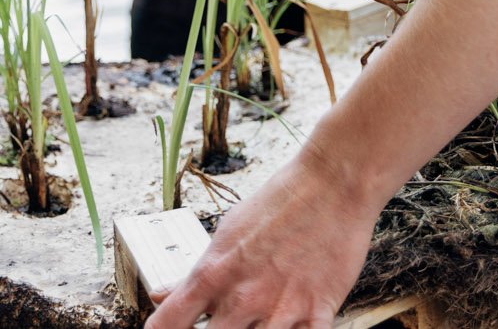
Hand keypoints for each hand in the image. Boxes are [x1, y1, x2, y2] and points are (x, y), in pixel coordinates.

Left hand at [146, 142, 382, 328]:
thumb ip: (196, 272)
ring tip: (257, 322)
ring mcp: (280, 309)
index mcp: (213, 274)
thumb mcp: (227, 230)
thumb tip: (164, 293)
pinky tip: (289, 324)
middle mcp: (242, 298)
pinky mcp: (317, 312)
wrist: (333, 182)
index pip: (166, 325)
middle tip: (223, 323)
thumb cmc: (282, 201)